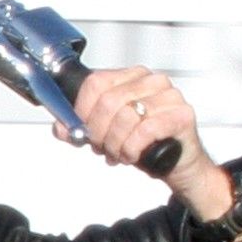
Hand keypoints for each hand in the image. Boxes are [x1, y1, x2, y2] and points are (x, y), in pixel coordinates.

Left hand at [66, 65, 232, 219]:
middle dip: (98, 132)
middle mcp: (151, 81)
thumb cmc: (145, 146)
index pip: (95, 83)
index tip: (83, 132)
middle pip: (108, 101)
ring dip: (116, 144)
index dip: (82, 111)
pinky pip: (145, 130)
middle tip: (102, 148)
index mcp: (132, 77)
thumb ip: (82, 129)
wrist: (177, 165)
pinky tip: (133, 155)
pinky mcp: (181, 114)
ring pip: (125, 116)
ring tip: (119, 153)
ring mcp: (169, 95)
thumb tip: (60, 127)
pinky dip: (132, 148)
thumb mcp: (107, 135)